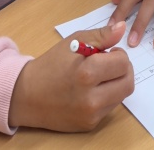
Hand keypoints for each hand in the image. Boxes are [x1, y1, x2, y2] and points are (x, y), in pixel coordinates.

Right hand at [8, 22, 132, 131]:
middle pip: (127, 83)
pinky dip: (106, 97)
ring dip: (116, 84)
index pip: (123, 63)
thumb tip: (122, 28)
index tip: (108, 53)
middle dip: (123, 70)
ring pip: (121, 96)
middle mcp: (90, 98)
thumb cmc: (51, 66)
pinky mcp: (88, 125)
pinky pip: (109, 108)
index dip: (118, 54)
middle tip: (109, 65)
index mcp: (86, 74)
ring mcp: (90, 115)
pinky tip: (91, 91)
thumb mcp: (74, 43)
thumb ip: (101, 36)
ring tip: (99, 77)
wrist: (26, 96)